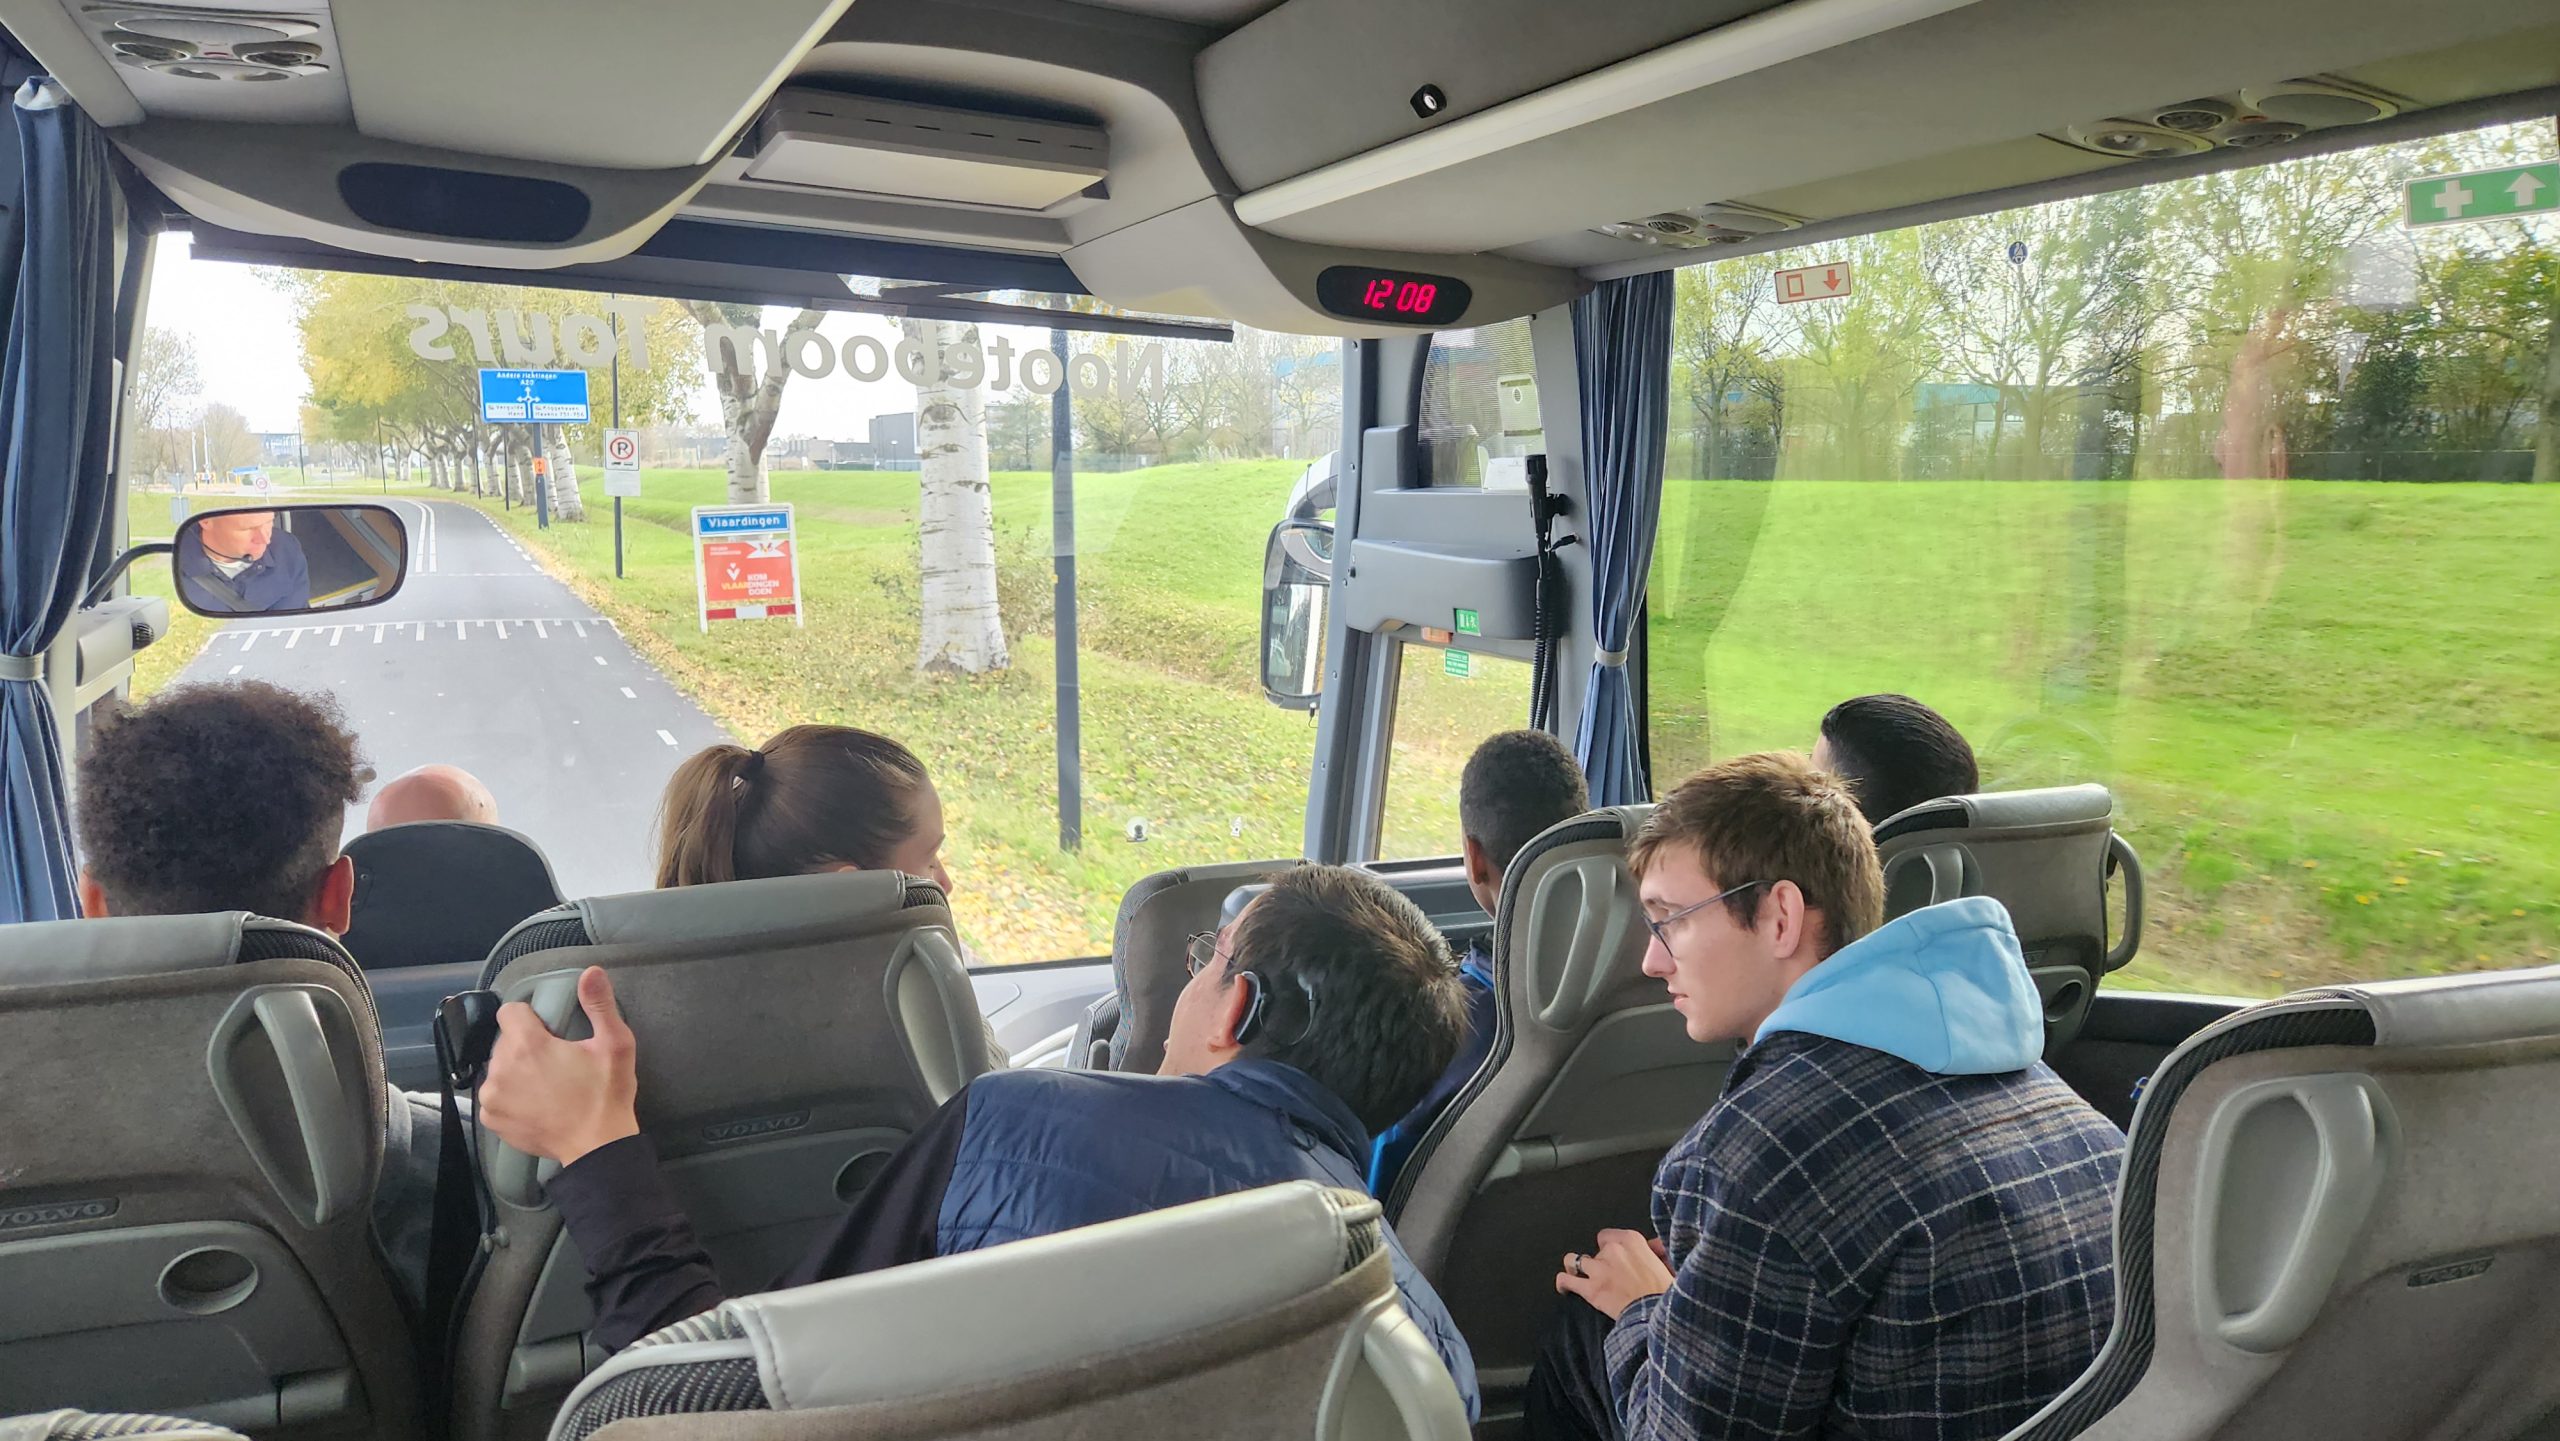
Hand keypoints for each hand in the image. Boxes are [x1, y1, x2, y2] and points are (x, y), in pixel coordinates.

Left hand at [478, 966, 640, 1166]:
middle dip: (525, 1046)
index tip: (550, 1033)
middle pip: (505, 1041)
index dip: (531, 1018)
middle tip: (555, 1063)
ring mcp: (492, 1096)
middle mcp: (501, 1068)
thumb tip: (591, 971)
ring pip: (498, 1068)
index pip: (510, 1011)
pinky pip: (494, 1095)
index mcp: (527, 1044)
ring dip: (516, 1071)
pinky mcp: (492, 1118)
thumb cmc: (606, 1095)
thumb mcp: (615, 1044)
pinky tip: (534, 1104)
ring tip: (545, 1086)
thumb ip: (600, 1004)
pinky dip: (510, 1096)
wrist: (596, 1147)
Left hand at [1556, 1229, 1673, 1320]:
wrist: (1657, 1315)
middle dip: (1600, 1262)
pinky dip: (1563, 1283)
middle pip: (1596, 1251)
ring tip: (1579, 1276)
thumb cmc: (1665, 1293)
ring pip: (1574, 1260)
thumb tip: (1654, 1245)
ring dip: (1577, 1268)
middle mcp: (1612, 1250)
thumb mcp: (1667, 1265)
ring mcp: (1598, 1269)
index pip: (1608, 1235)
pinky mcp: (1590, 1289)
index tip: (1615, 1257)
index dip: (1610, 1247)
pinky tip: (1564, 1288)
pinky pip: (1566, 1280)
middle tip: (1608, 1275)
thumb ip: (1657, 1251)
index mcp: (1632, 1240)